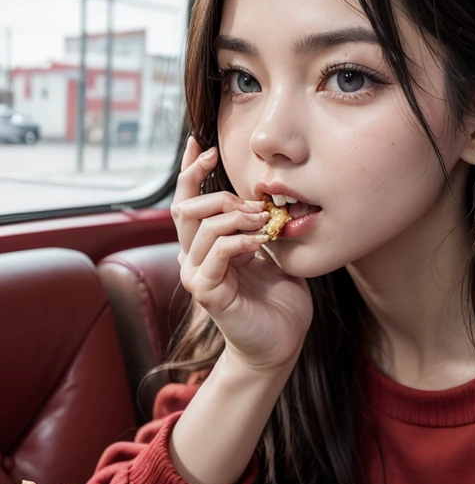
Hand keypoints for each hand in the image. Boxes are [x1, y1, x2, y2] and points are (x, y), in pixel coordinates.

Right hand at [171, 137, 312, 371]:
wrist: (282, 342)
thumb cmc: (279, 300)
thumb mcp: (272, 251)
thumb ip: (260, 224)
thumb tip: (265, 196)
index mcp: (206, 245)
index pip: (188, 199)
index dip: (190, 168)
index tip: (201, 142)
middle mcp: (194, 257)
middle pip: (184, 207)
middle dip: (215, 189)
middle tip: (251, 198)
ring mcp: (197, 275)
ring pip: (200, 225)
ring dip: (233, 215)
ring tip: (261, 222)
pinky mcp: (207, 293)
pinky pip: (216, 253)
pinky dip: (238, 240)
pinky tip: (258, 242)